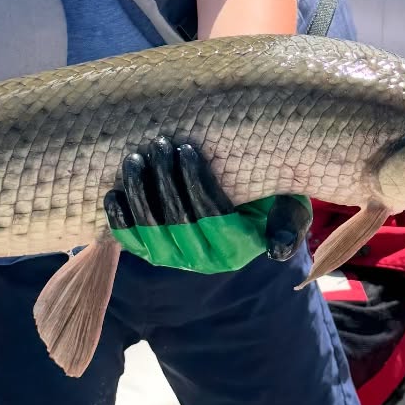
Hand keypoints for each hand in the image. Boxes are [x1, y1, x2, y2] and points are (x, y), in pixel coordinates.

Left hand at [104, 134, 310, 273]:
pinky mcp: (152, 252)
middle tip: (160, 143)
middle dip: (165, 179)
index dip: (196, 184)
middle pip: (178, 222)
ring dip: (140, 193)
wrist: (246, 214)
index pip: (212, 217)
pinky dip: (119, 219)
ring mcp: (175, 259)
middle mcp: (204, 261)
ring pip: (151, 230)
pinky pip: (130, 241)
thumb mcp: (290, 209)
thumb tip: (276, 249)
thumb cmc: (271, 201)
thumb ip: (288, 224)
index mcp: (236, 249)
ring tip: (136, 159)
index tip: (189, 150)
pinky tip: (114, 193)